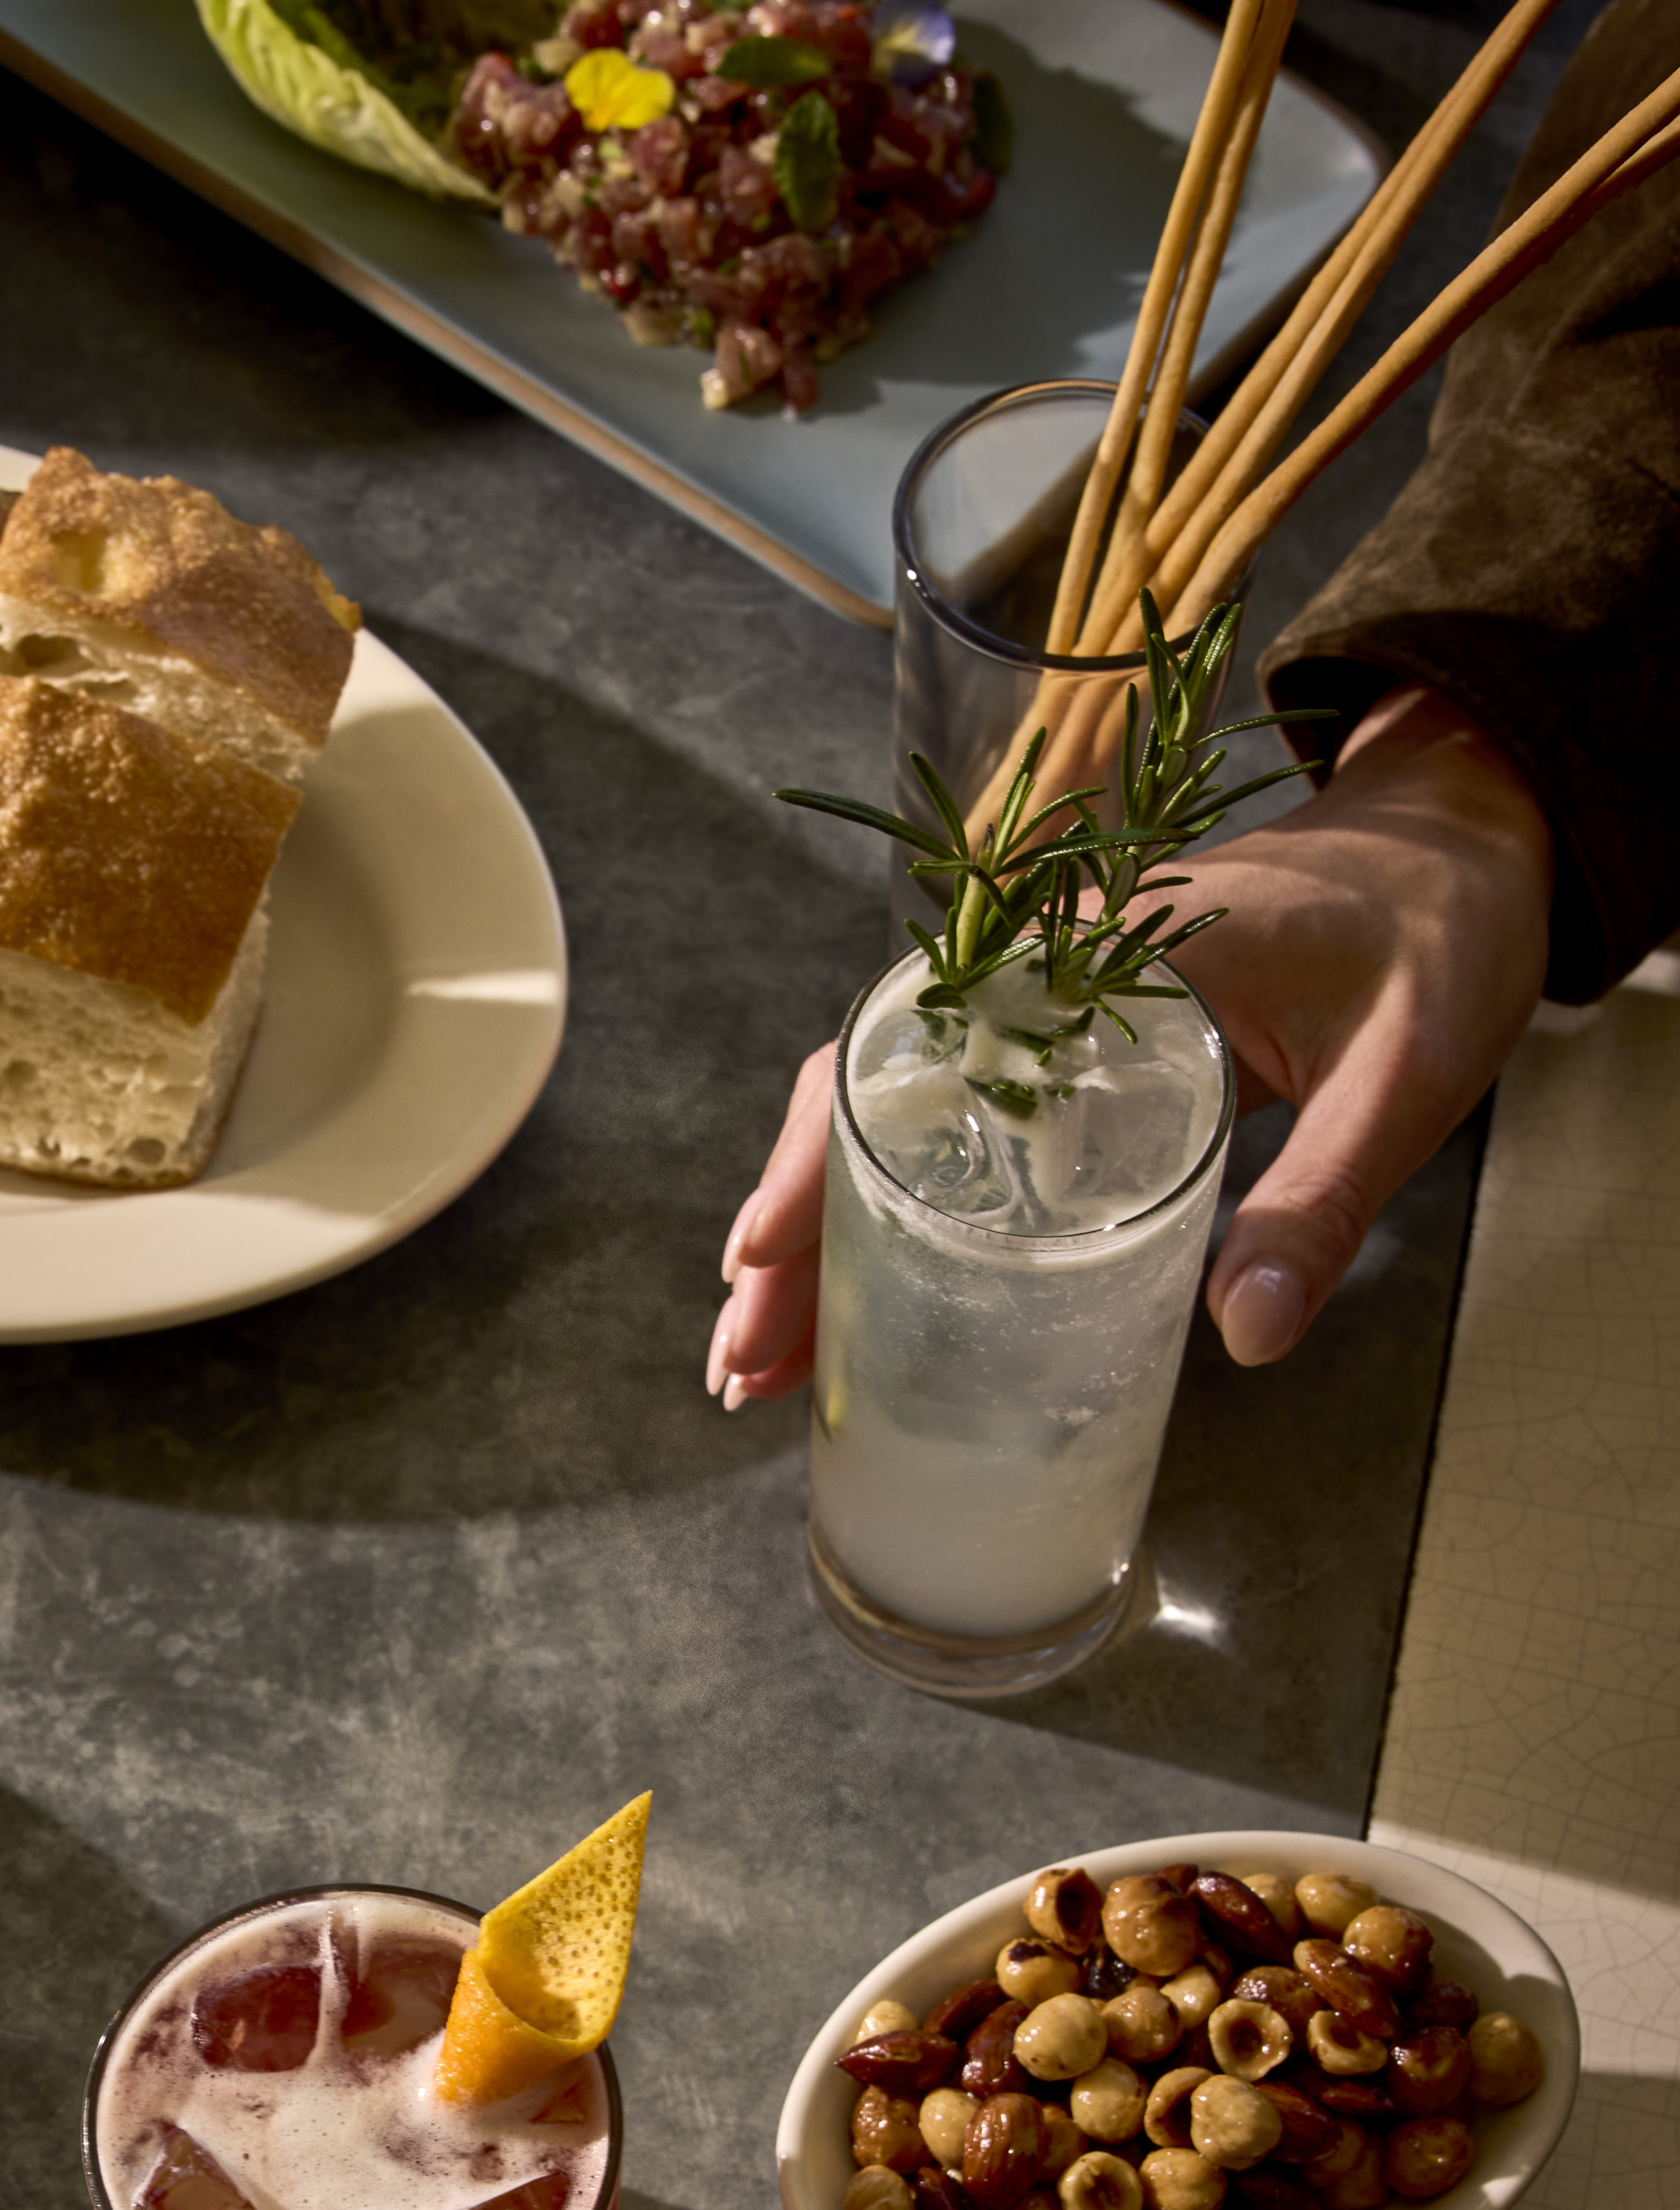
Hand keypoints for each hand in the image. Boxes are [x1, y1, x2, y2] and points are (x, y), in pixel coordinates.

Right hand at [702, 686, 1553, 1401]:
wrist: (1468, 845)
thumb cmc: (1438, 937)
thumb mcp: (1399, 1076)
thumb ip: (1318, 1200)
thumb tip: (1244, 1339)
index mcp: (1100, 952)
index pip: (911, 1049)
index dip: (820, 1159)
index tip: (765, 1258)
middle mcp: (1045, 971)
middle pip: (869, 1098)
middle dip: (790, 1235)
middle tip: (741, 1364)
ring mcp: (1048, 1009)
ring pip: (893, 1119)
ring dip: (819, 1237)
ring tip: (766, 1363)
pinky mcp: (1071, 1048)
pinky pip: (951, 1126)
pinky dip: (886, 1212)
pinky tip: (853, 1302)